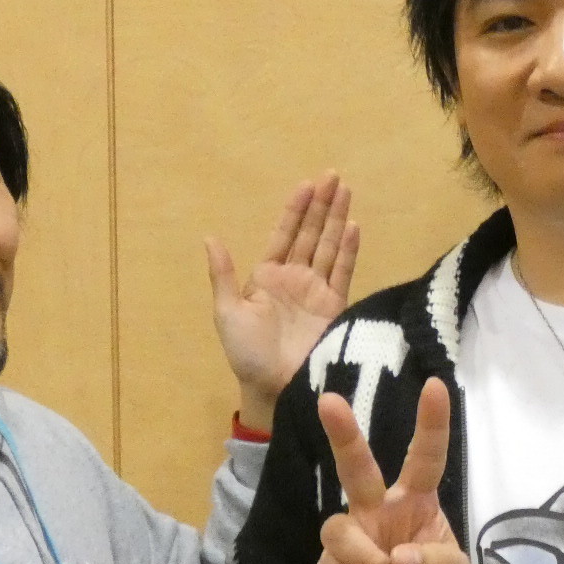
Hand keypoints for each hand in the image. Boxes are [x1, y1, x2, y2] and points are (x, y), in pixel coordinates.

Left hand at [206, 173, 359, 432]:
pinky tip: (353, 227)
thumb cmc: (246, 353)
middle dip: (322, 205)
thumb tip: (210, 237)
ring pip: (329, 246)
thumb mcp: (227, 312)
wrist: (272, 387)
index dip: (295, 209)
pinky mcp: (334, 307)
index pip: (284, 234)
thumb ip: (223, 275)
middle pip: (311, 234)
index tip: (307, 184)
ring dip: (337, 219)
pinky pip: (343, 272)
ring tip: (347, 191)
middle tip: (334, 175)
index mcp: (267, 276)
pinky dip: (348, 250)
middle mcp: (295, 278)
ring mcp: (316, 291)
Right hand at [315, 377, 470, 563]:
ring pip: (339, 532)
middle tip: (329, 401)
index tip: (436, 387)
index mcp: (415, 502)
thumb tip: (398, 557)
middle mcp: (377, 510)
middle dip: (344, 434)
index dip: (431, 424)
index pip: (424, 459)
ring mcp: (350, 538)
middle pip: (356, 467)